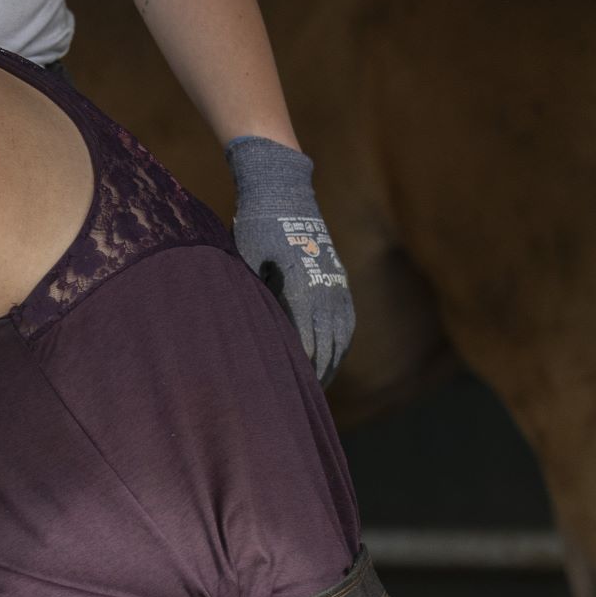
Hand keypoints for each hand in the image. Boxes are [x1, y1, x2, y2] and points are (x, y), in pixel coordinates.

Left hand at [225, 137, 355, 384]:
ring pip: (341, 335)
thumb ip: (258, 303)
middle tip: (303, 402)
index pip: (306, 344)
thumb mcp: (248, 268)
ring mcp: (336, 283)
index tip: (289, 394)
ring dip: (332, 361)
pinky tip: (332, 356)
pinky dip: (341, 341)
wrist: (283, 194)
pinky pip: (347, 319)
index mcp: (301, 291)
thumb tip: (257, 341)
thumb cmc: (255, 232)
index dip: (300, 372)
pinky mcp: (339, 278)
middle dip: (317, 375)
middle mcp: (325, 290)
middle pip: (327, 346)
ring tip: (319, 385)